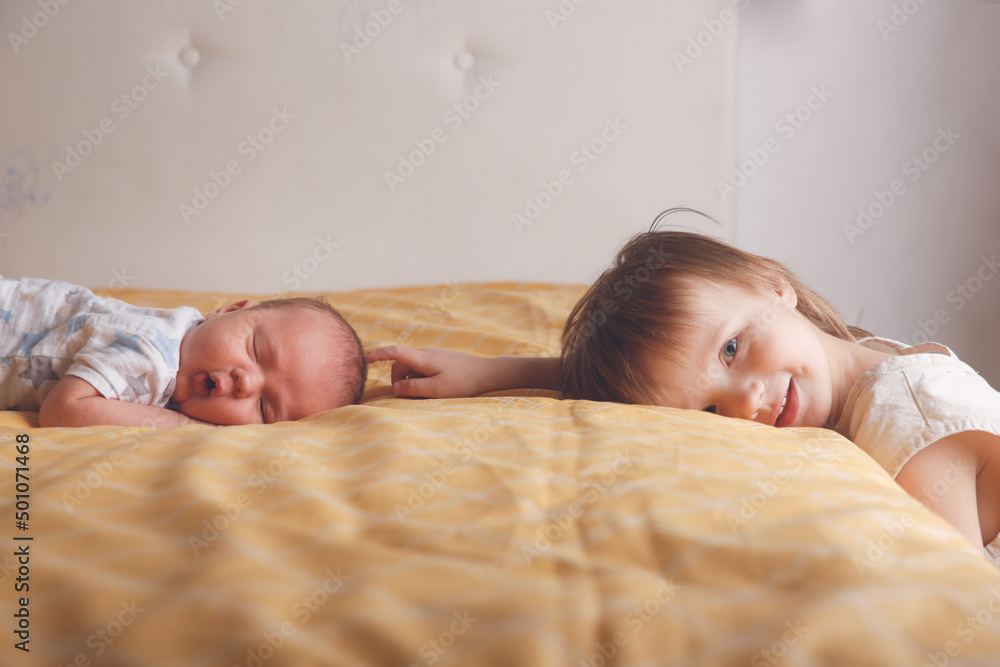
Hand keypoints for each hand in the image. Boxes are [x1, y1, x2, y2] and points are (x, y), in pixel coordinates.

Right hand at [365, 345, 493, 397]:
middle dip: (401, 381)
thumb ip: (413, 389)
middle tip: (414, 397)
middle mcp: (426, 354)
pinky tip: (437, 389)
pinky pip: (423, 370)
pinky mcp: (441, 362)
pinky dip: (422, 381)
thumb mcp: (436, 390)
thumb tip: (395, 388)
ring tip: (430, 394)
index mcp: (423, 358)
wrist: (488, 373)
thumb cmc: (463, 382)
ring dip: (413, 383)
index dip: (378, 354)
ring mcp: (434, 357)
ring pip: (412, 370)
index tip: (364, 359)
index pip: (395, 352)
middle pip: (401, 366)